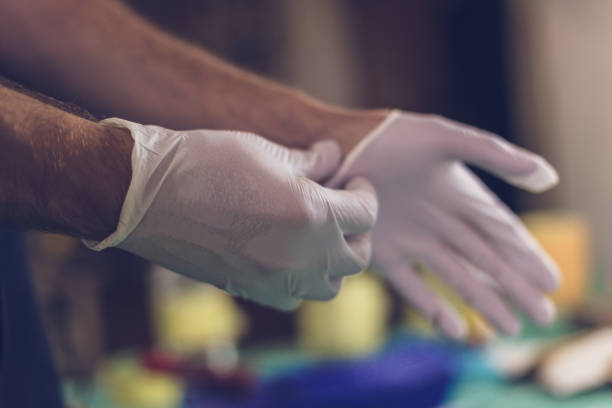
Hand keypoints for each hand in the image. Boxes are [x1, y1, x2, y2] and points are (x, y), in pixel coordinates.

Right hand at [85, 118, 377, 309]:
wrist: (144, 196)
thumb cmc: (203, 162)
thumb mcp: (264, 148)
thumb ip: (310, 160)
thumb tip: (333, 157)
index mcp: (311, 214)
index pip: (365, 214)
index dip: (365, 194)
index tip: (354, 183)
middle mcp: (301, 256)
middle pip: (356, 259)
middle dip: (358, 232)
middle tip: (343, 211)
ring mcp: (274, 280)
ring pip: (329, 287)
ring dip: (333, 262)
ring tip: (318, 236)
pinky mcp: (249, 291)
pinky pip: (294, 298)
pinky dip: (301, 281)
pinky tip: (287, 255)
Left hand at [327, 110, 559, 337]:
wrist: (341, 147)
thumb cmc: (394, 138)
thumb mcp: (446, 140)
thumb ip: (493, 155)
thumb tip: (549, 176)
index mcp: (460, 197)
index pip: (501, 233)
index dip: (527, 257)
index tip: (552, 281)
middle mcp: (440, 223)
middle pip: (486, 261)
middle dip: (515, 288)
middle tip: (544, 314)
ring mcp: (413, 241)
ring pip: (456, 279)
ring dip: (484, 303)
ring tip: (510, 329)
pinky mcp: (384, 253)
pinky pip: (412, 287)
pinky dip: (432, 308)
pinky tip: (455, 329)